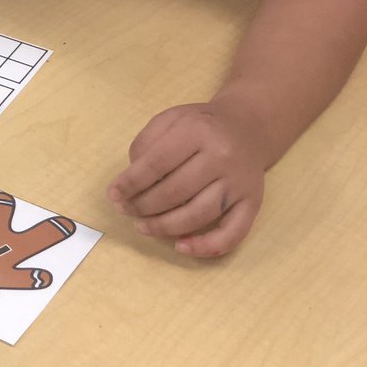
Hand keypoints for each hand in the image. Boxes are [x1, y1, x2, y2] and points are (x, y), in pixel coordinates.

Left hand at [107, 103, 265, 257]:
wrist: (247, 127)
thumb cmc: (201, 125)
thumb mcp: (171, 119)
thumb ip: (147, 143)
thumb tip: (131, 180)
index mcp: (198, 131)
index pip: (156, 163)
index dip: (130, 183)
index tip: (113, 194)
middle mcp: (222, 157)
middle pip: (175, 192)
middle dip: (143, 206)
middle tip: (125, 211)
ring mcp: (239, 183)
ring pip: (198, 215)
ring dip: (164, 227)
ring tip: (142, 226)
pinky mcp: (253, 203)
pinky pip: (232, 234)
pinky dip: (205, 247)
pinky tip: (180, 247)